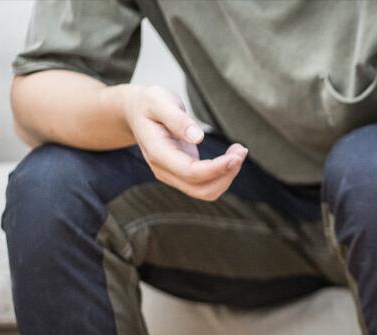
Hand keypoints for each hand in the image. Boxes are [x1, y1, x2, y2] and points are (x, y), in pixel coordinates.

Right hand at [119, 85, 246, 200]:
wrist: (135, 111)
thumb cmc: (148, 104)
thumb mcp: (158, 101)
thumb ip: (177, 119)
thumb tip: (197, 138)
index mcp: (157, 153)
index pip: (190, 172)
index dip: (216, 169)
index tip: (235, 156)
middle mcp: (164, 170)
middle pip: (202, 189)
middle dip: (226, 175)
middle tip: (241, 150)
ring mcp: (173, 175)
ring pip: (206, 191)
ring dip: (227, 176)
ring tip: (239, 151)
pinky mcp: (183, 174)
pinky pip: (207, 185)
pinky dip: (223, 174)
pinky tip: (231, 156)